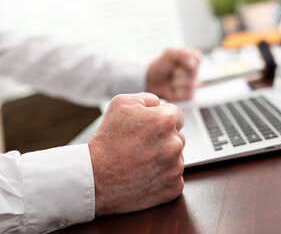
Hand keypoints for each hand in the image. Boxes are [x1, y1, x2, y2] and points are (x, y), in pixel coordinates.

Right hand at [88, 93, 184, 215]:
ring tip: (141, 161)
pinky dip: (163, 177)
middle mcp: (175, 144)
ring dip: (165, 158)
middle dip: (164, 140)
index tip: (149, 130)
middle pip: (178, 137)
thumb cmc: (107, 140)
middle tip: (142, 146)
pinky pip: (174, 177)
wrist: (95, 178)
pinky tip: (145, 174)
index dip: (162, 121)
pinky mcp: (174, 187)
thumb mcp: (121, 103)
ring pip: (177, 158)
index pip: (177, 116)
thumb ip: (148, 99)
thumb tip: (161, 105)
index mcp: (165, 121)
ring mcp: (176, 167)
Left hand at [146, 48, 201, 100]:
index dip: (185, 60)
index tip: (175, 61)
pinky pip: (187, 96)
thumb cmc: (160, 65)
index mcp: (194, 59)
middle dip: (178, 72)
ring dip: (176, 83)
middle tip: (172, 72)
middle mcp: (196, 72)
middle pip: (193, 73)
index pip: (197, 59)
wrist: (150, 80)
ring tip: (171, 80)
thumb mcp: (169, 54)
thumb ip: (182, 54)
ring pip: (190, 85)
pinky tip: (172, 89)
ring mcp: (193, 84)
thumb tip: (192, 65)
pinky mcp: (189, 96)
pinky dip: (176, 93)